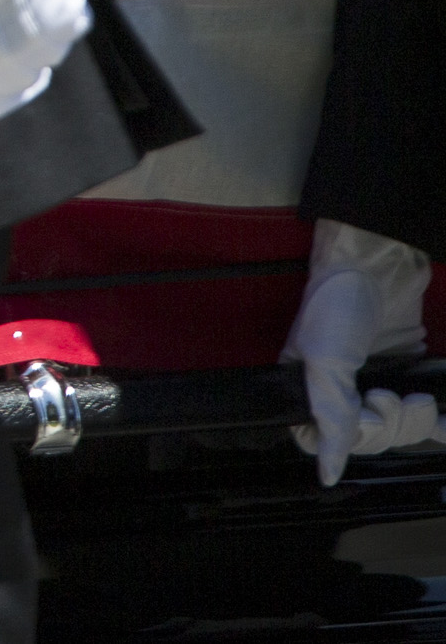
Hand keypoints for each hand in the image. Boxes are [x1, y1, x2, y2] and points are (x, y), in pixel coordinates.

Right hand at [286, 218, 434, 485]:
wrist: (379, 264)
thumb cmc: (336, 305)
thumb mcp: (325, 362)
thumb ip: (329, 419)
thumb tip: (327, 474)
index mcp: (307, 387)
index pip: (321, 440)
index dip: (344, 442)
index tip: (361, 417)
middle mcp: (340, 391)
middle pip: (367, 440)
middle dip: (387, 426)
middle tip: (390, 396)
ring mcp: (377, 385)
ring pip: (399, 432)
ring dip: (415, 422)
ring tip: (419, 397)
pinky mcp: (410, 377)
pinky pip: (428, 421)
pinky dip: (439, 426)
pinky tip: (444, 421)